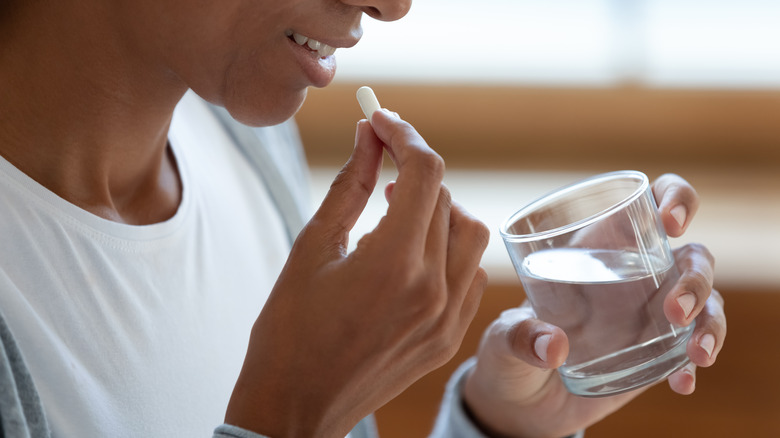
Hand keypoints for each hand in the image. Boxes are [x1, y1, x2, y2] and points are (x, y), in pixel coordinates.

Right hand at [225, 109, 489, 437]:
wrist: (295, 409)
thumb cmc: (288, 332)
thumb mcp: (311, 249)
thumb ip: (350, 186)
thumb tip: (368, 137)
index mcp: (392, 264)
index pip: (424, 173)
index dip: (404, 135)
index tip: (380, 120)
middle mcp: (432, 290)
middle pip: (447, 197)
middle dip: (415, 169)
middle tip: (381, 162)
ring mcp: (447, 318)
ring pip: (470, 233)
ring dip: (440, 209)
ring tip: (399, 213)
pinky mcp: (449, 337)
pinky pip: (470, 274)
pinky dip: (450, 249)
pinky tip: (415, 253)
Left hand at [462, 174, 725, 437]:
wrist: (520, 404)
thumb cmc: (507, 352)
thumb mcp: (502, 341)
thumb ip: (519, 337)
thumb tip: (552, 346)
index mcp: (596, 248)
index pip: (648, 204)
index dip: (673, 198)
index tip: (670, 222)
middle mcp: (633, 275)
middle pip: (691, 257)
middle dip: (694, 279)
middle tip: (675, 312)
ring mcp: (650, 314)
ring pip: (705, 302)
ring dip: (709, 322)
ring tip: (696, 354)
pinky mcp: (657, 353)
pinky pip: (691, 350)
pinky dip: (693, 364)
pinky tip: (682, 382)